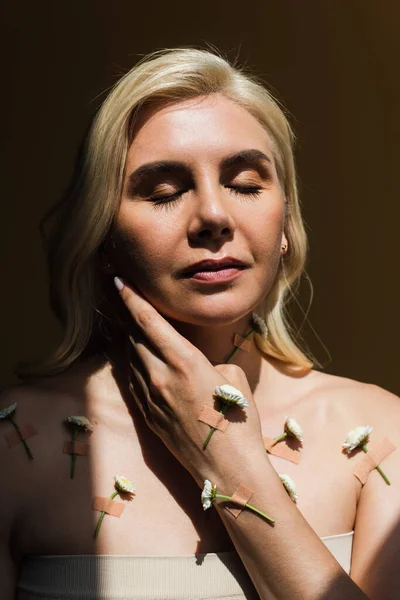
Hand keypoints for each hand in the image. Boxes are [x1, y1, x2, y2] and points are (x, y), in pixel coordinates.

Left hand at [114, 278, 265, 485]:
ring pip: (131, 358)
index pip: (147, 320)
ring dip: (130, 339)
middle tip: (122, 295)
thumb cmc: (239, 421)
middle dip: (128, 313)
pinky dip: (134, 364)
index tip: (117, 280)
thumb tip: (201, 363)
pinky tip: (139, 359)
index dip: (130, 298)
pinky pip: (135, 381)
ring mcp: (151, 397)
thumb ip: (210, 361)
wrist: (227, 468)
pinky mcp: (148, 415)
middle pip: (134, 335)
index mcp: (184, 360)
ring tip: (132, 325)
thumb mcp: (234, 378)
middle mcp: (161, 376)